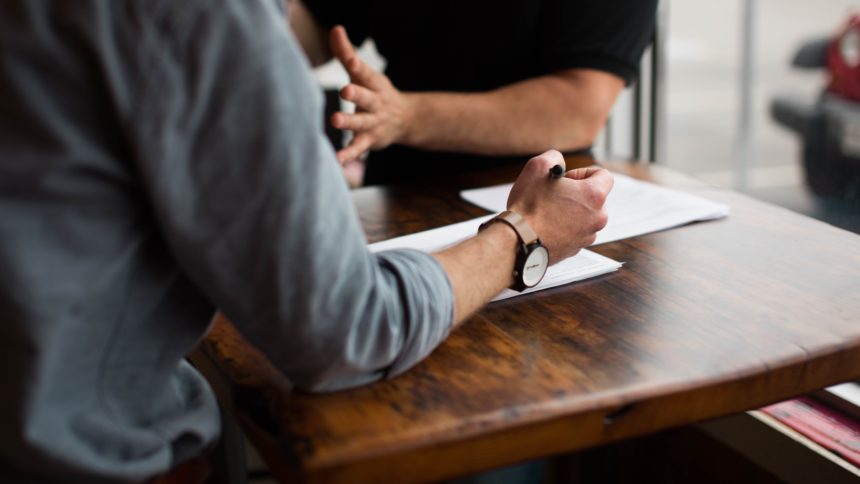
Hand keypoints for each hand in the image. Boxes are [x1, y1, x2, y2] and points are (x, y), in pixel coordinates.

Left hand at [329, 26, 413, 163]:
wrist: (405, 119)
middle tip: (346, 90)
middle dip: (357, 94)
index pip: (366, 73)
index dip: (358, 66)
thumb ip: (346, 52)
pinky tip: (337, 159)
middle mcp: (375, 103)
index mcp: (373, 84)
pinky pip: (359, 148)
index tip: (350, 61)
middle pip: (366, 97)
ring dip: (349, 122)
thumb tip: (335, 29)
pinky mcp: (370, 140)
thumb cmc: (375, 92)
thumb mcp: (363, 73)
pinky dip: (349, 154)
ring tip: (336, 120)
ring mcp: (373, 122)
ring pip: (361, 123)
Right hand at [507, 150, 612, 263]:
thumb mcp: (537, 167)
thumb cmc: (528, 207)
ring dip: (570, 211)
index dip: (583, 172)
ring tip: (547, 211)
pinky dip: (564, 227)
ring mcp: (587, 236)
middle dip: (576, 193)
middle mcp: (597, 217)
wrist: (517, 241)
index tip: (567, 179)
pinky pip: (574, 232)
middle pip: (594, 198)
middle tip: (554, 194)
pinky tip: (545, 225)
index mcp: (594, 196)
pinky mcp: (576, 249)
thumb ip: (554, 157)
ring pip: (584, 216)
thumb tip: (558, 162)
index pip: (603, 175)